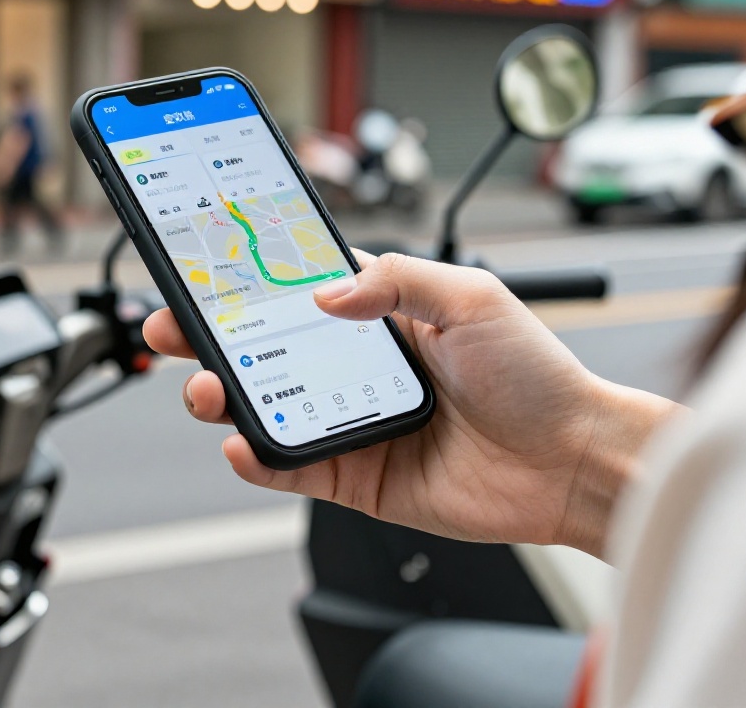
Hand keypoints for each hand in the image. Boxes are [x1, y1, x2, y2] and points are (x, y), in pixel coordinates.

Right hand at [144, 252, 680, 557]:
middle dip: (207, 336)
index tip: (202, 266)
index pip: (295, 288)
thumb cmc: (537, 377)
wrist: (573, 463)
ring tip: (206, 389)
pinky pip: (291, 468)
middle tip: (172, 328)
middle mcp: (356, 367)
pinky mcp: (356, 478)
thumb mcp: (472, 297)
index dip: (246, 278)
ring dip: (222, 396)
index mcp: (380, 316)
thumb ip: (396, 279)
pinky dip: (256, 459)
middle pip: (262, 348)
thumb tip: (323, 291)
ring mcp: (351, 423)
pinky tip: (240, 443)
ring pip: (265, 407)